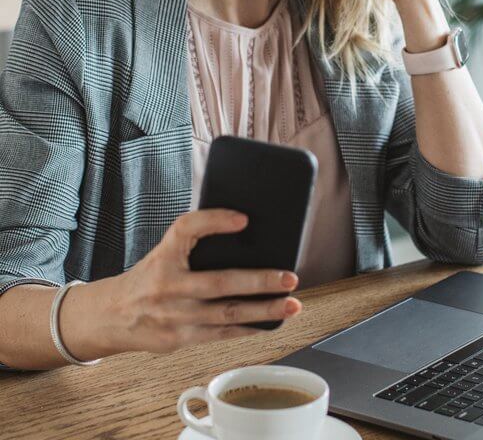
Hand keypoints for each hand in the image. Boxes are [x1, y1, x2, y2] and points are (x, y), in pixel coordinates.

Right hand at [108, 209, 301, 353]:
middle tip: (289, 277)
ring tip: (291, 305)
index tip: (243, 219)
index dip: (215, 220)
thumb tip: (243, 227)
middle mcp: (168, 286)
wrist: (113, 315)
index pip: (187, 228)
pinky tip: (270, 323)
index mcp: (165, 255)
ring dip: (264, 311)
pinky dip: (248, 329)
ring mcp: (175, 316)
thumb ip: (196, 237)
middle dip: (259, 281)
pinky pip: (221, 334)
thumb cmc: (149, 277)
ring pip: (227, 314)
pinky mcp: (180, 339)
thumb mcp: (165, 249)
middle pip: (220, 282)